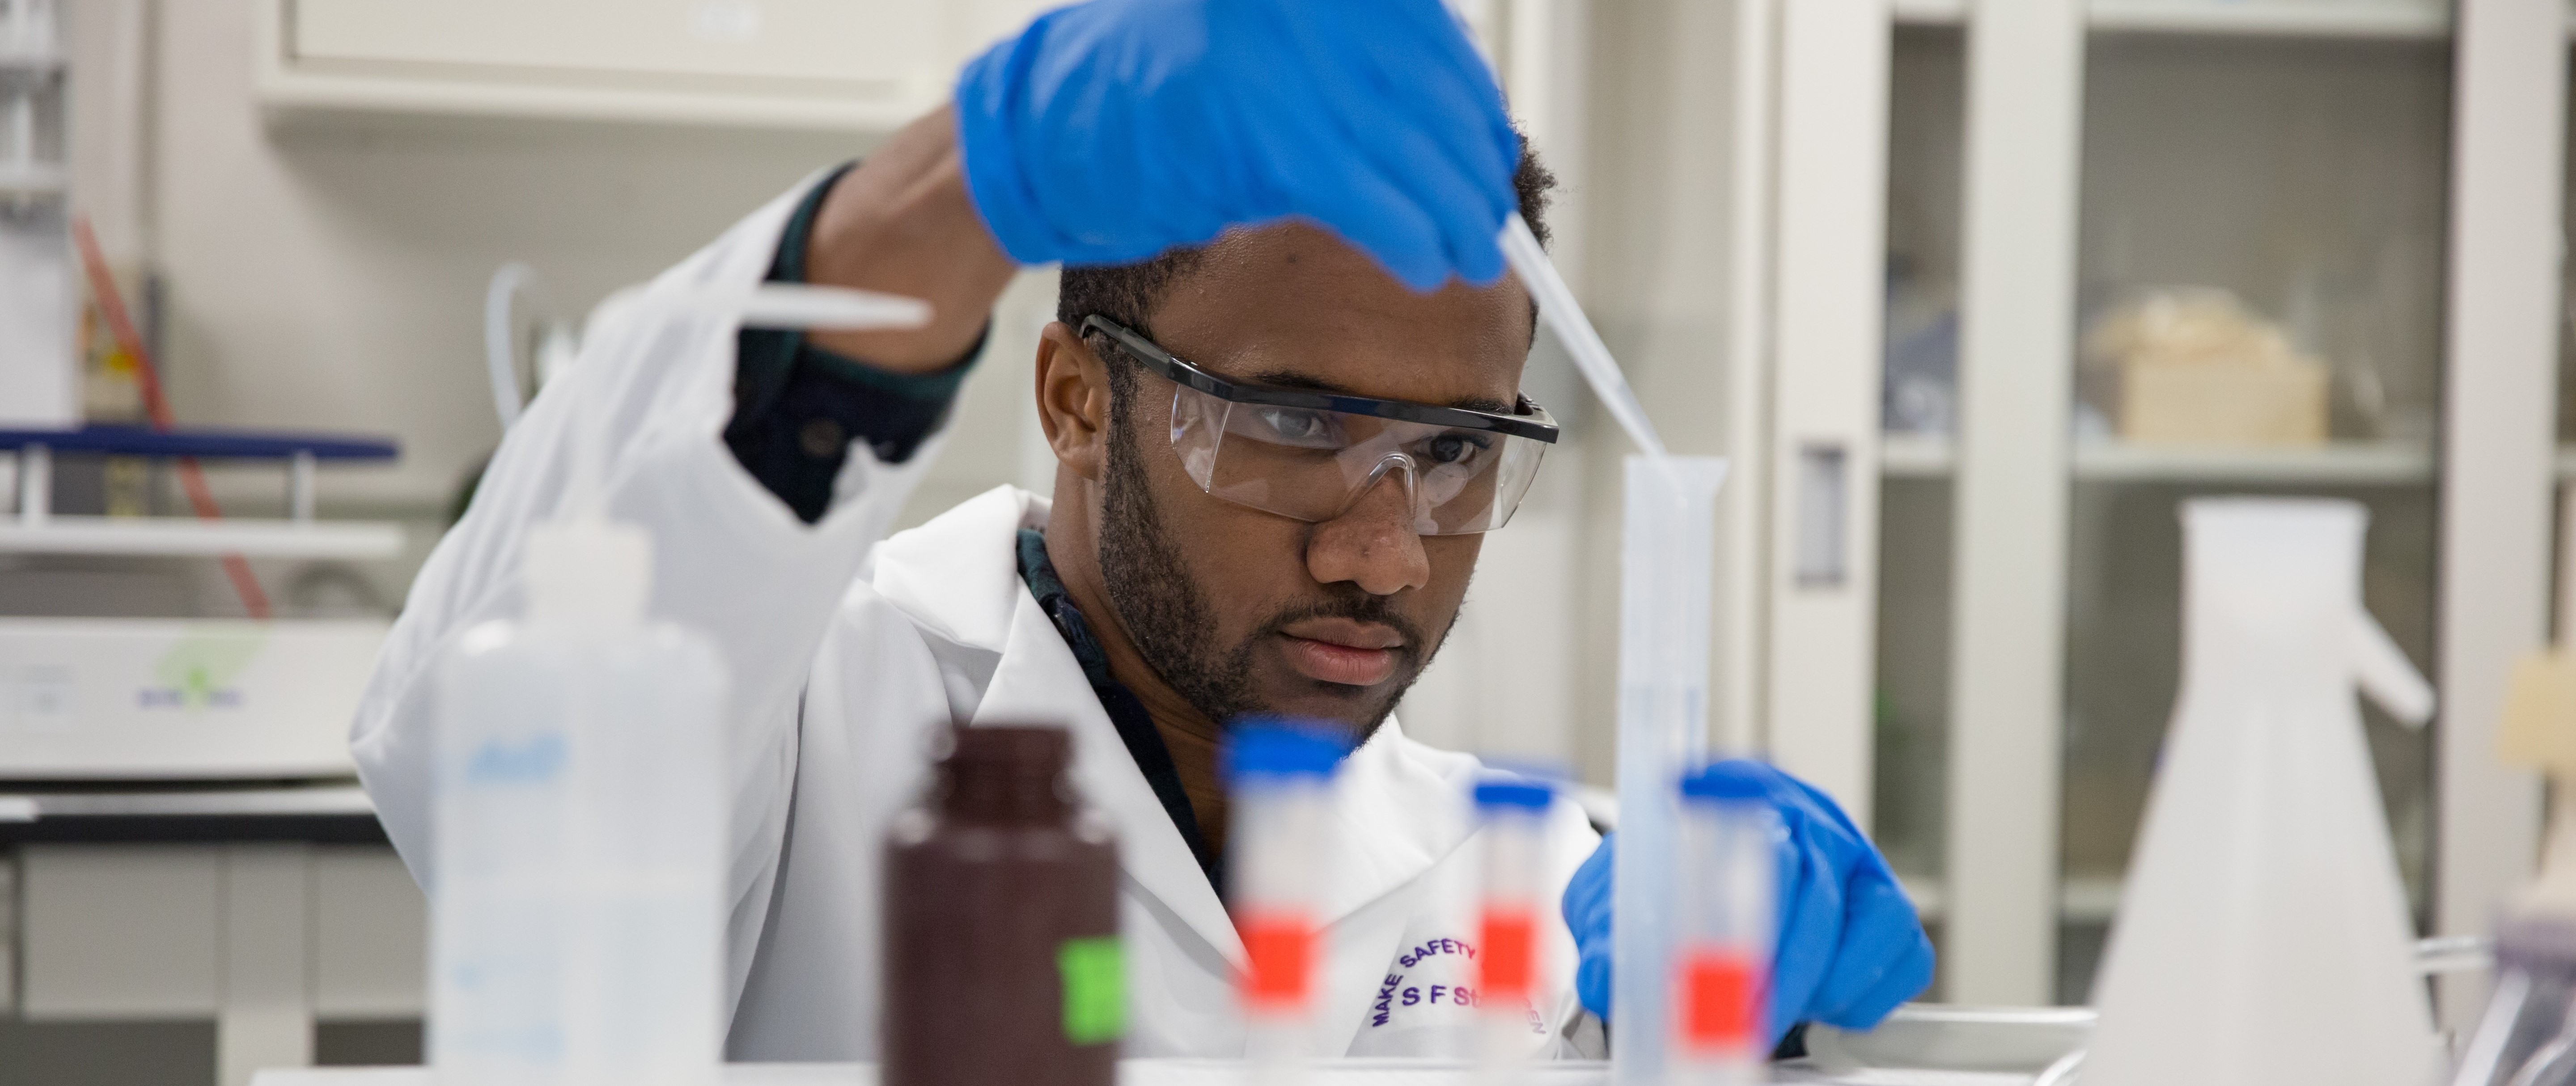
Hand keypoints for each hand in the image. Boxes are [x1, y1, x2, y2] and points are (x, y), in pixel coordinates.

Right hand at [952, 0, 1519, 290]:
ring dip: (1455, 214)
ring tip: (1470, 251)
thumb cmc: (1151, 91)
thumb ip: (1344, 58)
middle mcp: (1304, 11)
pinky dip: (1411, 239)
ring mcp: (1286, 71)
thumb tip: (1451, 116)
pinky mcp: (1270, 145)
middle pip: (1429, 97)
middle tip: (1488, 215)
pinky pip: (1372, 202)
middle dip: (1470, 167)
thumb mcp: (1261, 42)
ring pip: (1412, 153)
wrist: (1054, 130)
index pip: (1428, 39)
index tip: (1491, 146)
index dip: (1471, 102)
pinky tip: (1424, 264)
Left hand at [1561, 761, 1934, 1045]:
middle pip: (1814, 894)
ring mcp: (1857, 863)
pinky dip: (1865, 997)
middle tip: (1742, 1023)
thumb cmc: (1662, 874)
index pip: (1759, 847)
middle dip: (1780, 972)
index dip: (1748, 914)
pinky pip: (1905, 955)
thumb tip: (1603, 981)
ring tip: (1772, 1018)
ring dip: (1825, 987)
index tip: (1724, 972)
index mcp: (1740, 800)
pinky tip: (1819, 1010)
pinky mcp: (1889, 908)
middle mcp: (1809, 823)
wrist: (1698, 858)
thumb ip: (1606, 932)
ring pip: (1874, 925)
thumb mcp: (1615, 897)